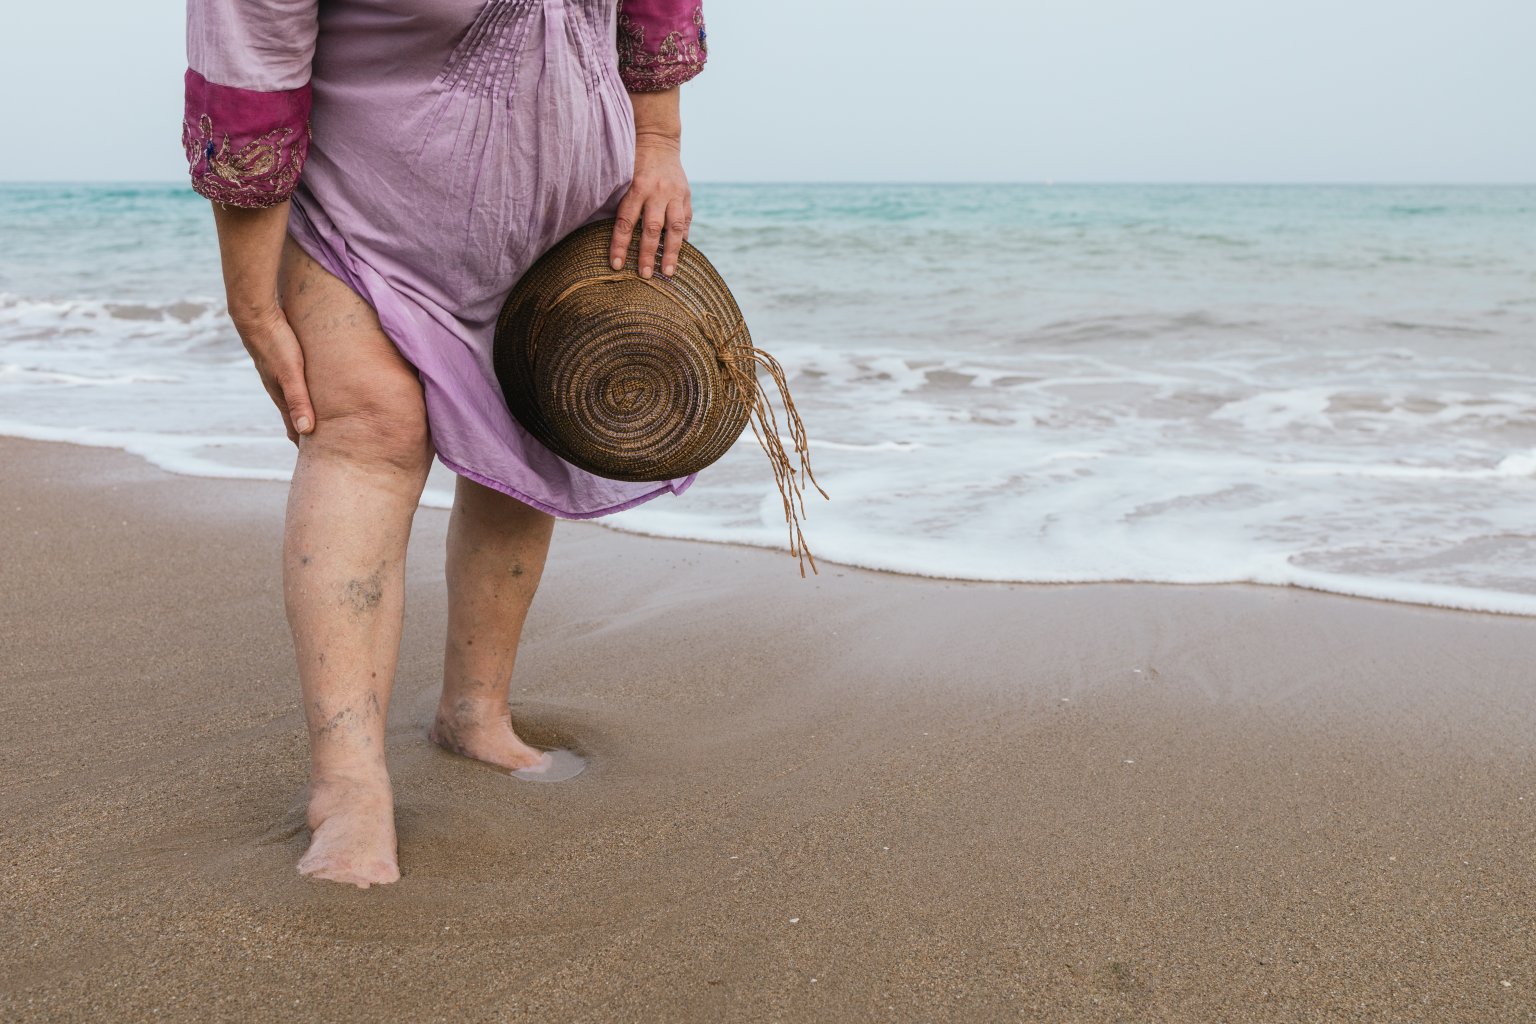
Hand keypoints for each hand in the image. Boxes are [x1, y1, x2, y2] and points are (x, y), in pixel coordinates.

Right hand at [230, 305, 314, 445]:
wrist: (255, 315)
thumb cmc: (276, 343)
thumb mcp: (291, 373)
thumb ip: (299, 401)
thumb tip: (306, 431)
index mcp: (281, 395)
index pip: (294, 428)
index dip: (304, 444)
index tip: (316, 461)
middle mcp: (279, 388)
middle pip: (295, 417)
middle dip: (306, 433)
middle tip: (321, 451)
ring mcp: (279, 375)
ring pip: (295, 400)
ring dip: (305, 413)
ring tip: (317, 425)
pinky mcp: (283, 361)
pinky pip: (297, 383)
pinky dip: (304, 394)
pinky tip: (309, 390)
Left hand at [609, 133, 691, 279]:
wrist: (659, 141)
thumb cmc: (633, 162)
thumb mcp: (623, 177)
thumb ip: (619, 202)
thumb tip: (608, 233)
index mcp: (637, 187)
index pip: (626, 222)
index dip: (620, 245)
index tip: (616, 265)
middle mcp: (658, 192)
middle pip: (652, 229)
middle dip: (647, 254)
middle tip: (644, 275)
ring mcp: (675, 195)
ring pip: (675, 229)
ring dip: (671, 253)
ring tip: (668, 273)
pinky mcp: (687, 197)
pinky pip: (686, 223)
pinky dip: (683, 240)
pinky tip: (679, 256)